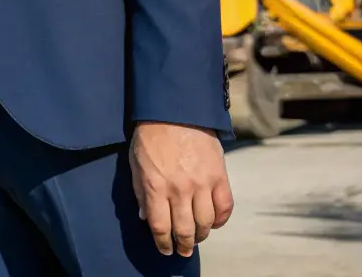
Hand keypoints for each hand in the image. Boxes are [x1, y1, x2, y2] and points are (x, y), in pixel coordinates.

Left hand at [129, 121, 233, 257]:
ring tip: (197, 238)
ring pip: (206, 223)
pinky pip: (224, 207)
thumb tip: (145, 217)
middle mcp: (179, 189)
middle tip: (183, 250)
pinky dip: (220, 220)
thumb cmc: (151, 135)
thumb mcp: (136, 162)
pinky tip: (213, 223)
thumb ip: (140, 191)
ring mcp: (202, 183)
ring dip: (201, 235)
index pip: (160, 226)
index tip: (164, 249)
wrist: (176, 110)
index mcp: (155, 186)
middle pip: (184, 229)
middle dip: (183, 245)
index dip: (162, 242)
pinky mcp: (220, 176)